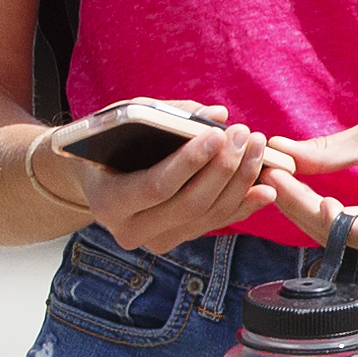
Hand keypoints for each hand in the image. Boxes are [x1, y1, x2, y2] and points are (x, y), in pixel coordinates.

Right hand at [37, 118, 300, 256]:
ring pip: (207, 216)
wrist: (93, 178)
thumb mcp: (122, 121)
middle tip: (245, 137)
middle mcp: (129, 230)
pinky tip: (264, 186)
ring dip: (239, 183)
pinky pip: (214, 224)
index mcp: (108, 202)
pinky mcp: (174, 241)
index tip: (217, 135)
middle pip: (188, 204)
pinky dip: (242, 204)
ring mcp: (154, 241)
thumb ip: (165, 114)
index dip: (190, 162)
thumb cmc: (105, 142)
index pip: (155, 187)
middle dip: (222, 169)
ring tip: (258, 151)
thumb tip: (216, 115)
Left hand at [257, 106, 357, 267]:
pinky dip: (327, 223)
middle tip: (270, 175)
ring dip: (309, 216)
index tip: (300, 187)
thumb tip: (278, 151)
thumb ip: (327, 152)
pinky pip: (355, 245)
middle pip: (348, 240)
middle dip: (301, 208)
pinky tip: (305, 200)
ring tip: (281, 183)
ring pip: (346, 246)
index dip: (331, 219)